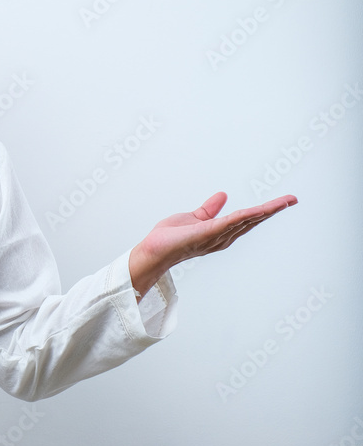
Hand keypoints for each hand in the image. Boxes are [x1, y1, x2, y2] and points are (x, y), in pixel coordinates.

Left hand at [128, 192, 297, 297]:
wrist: (154, 250)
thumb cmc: (170, 238)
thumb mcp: (194, 217)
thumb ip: (209, 208)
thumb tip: (223, 195)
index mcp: (221, 231)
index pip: (247, 218)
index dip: (265, 210)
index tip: (283, 201)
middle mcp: (223, 236)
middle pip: (253, 220)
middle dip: (273, 210)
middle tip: (292, 199)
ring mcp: (216, 236)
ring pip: (246, 220)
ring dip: (266, 211)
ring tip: (284, 202)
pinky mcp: (207, 233)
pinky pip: (230, 222)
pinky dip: (245, 216)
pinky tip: (258, 210)